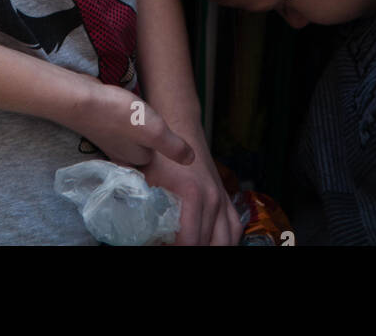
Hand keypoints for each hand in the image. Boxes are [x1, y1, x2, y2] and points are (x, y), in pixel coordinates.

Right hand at [70, 82, 194, 170]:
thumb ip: (173, 146)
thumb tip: (191, 160)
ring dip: (134, 124)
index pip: (156, 155)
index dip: (162, 139)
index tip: (163, 126)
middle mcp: (121, 155)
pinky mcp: (99, 126)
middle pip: (143, 146)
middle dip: (148, 133)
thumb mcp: (155, 130)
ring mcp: (108, 141)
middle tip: (152, 117)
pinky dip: (121, 117)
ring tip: (138, 110)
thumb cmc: (120, 115)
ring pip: (130, 135)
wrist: (82, 100)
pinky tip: (121, 107)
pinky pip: (117, 125)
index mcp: (137, 160)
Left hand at [141, 121, 242, 245]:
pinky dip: (225, 240)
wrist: (180, 125)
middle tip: (172, 245)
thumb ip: (145, 208)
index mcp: (193, 195)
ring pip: (226, 241)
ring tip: (190, 244)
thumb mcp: (145, 179)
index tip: (161, 246)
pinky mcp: (226, 198)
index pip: (189, 242)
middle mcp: (213, 199)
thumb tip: (141, 235)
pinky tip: (210, 241)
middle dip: (191, 250)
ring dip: (210, 247)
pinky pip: (234, 228)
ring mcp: (222, 199)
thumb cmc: (159, 153)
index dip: (173, 250)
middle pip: (208, 245)